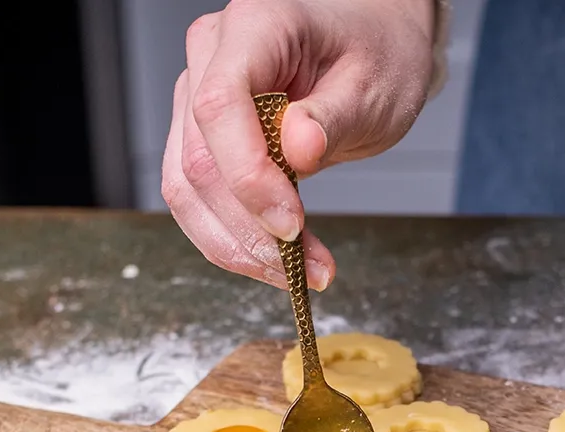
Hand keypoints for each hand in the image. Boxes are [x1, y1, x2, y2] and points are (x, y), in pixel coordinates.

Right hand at [163, 0, 436, 291]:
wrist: (374, 40)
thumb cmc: (377, 50)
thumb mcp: (375, 85)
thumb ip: (333, 118)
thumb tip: (296, 152)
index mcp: (254, 26)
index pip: (220, 105)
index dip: (247, 176)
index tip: (290, 224)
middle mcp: (211, 55)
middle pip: (199, 156)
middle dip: (249, 227)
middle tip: (306, 268)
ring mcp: (197, 93)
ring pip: (186, 185)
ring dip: (236, 244)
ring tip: (296, 273)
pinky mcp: (202, 132)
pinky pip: (198, 193)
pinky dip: (233, 236)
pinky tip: (277, 258)